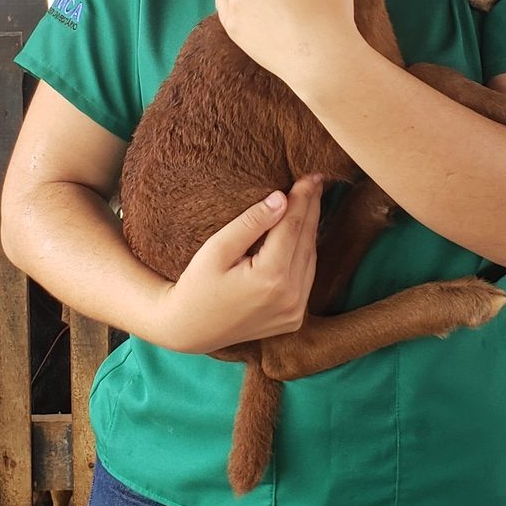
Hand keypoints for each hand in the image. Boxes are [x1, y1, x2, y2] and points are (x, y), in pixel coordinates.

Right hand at [149, 175, 322, 353]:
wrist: (190, 329)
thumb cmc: (196, 286)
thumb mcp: (217, 249)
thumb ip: (250, 223)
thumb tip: (281, 199)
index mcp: (271, 278)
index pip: (293, 227)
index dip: (301, 199)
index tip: (309, 175)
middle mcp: (290, 298)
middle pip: (306, 242)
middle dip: (311, 208)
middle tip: (316, 181)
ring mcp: (294, 312)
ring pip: (310, 260)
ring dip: (311, 230)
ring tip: (311, 201)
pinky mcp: (293, 319)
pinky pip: (306, 278)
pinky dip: (305, 253)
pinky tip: (302, 234)